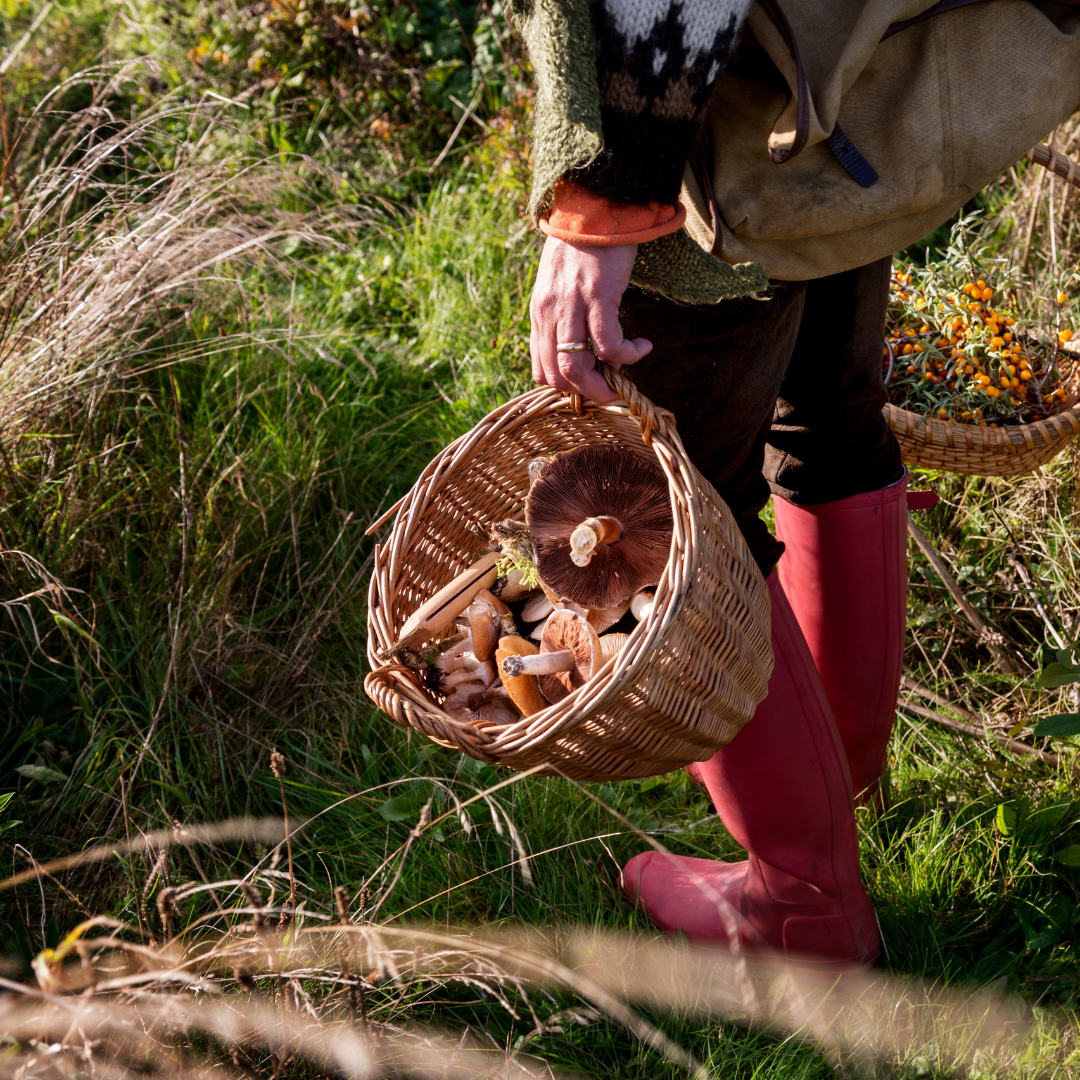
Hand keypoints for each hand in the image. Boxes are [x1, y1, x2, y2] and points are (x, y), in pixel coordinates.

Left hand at [529, 236, 652, 404]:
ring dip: (602, 385)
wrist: (593, 208)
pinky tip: (642, 347)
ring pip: (577, 366)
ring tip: (621, 382)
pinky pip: (609, 343)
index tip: (588, 383)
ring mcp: (572, 306)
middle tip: (608, 392)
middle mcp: (550, 313)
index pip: (541, 369)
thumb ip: (566, 318)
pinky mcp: (598, 296)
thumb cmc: (581, 246)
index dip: (564, 386)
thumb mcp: (559, 286)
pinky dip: (627, 354)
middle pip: (558, 374)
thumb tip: (594, 354)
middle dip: (585, 393)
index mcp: (540, 313)